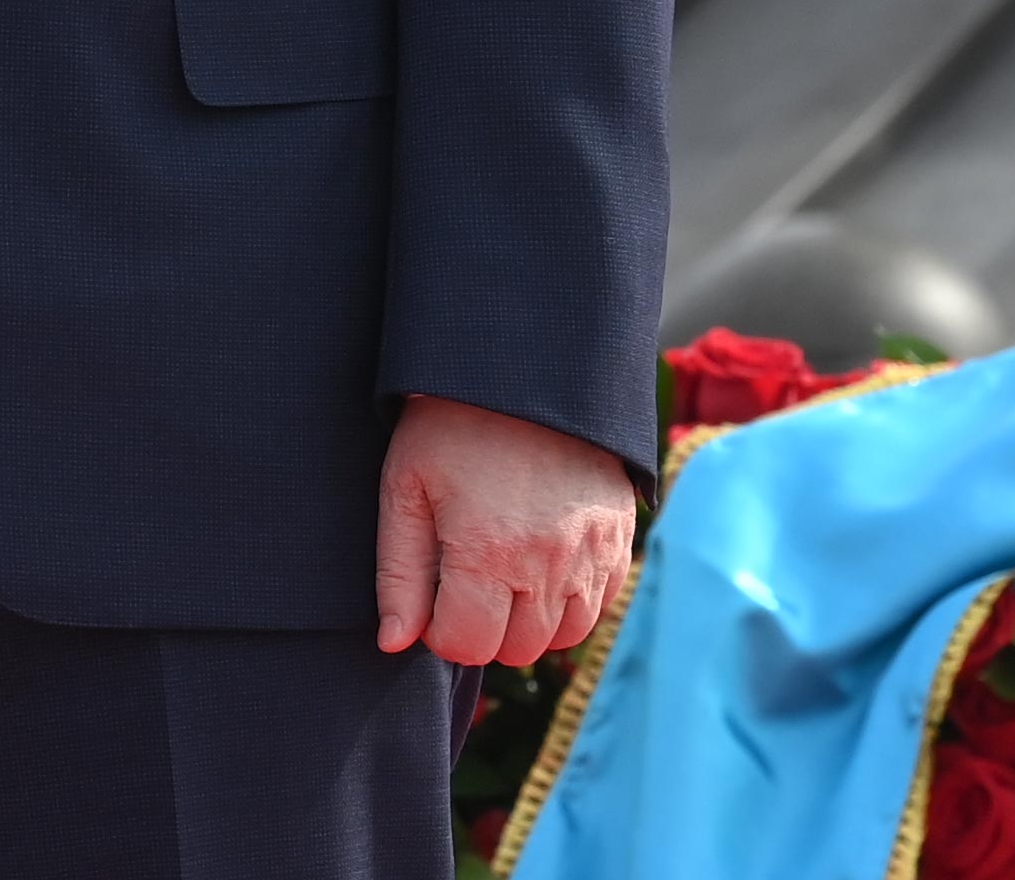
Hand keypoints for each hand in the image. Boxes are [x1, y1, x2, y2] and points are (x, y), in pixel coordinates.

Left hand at [375, 394, 634, 667]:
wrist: (527, 365)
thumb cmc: (453, 422)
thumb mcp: (406, 486)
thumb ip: (398, 573)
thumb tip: (395, 643)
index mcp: (488, 553)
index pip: (466, 646)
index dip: (440, 629)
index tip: (434, 593)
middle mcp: (547, 563)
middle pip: (514, 650)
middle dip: (483, 628)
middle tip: (465, 581)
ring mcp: (591, 553)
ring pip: (560, 637)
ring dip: (528, 621)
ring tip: (503, 574)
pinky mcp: (618, 537)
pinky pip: (598, 606)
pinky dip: (568, 601)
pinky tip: (541, 565)